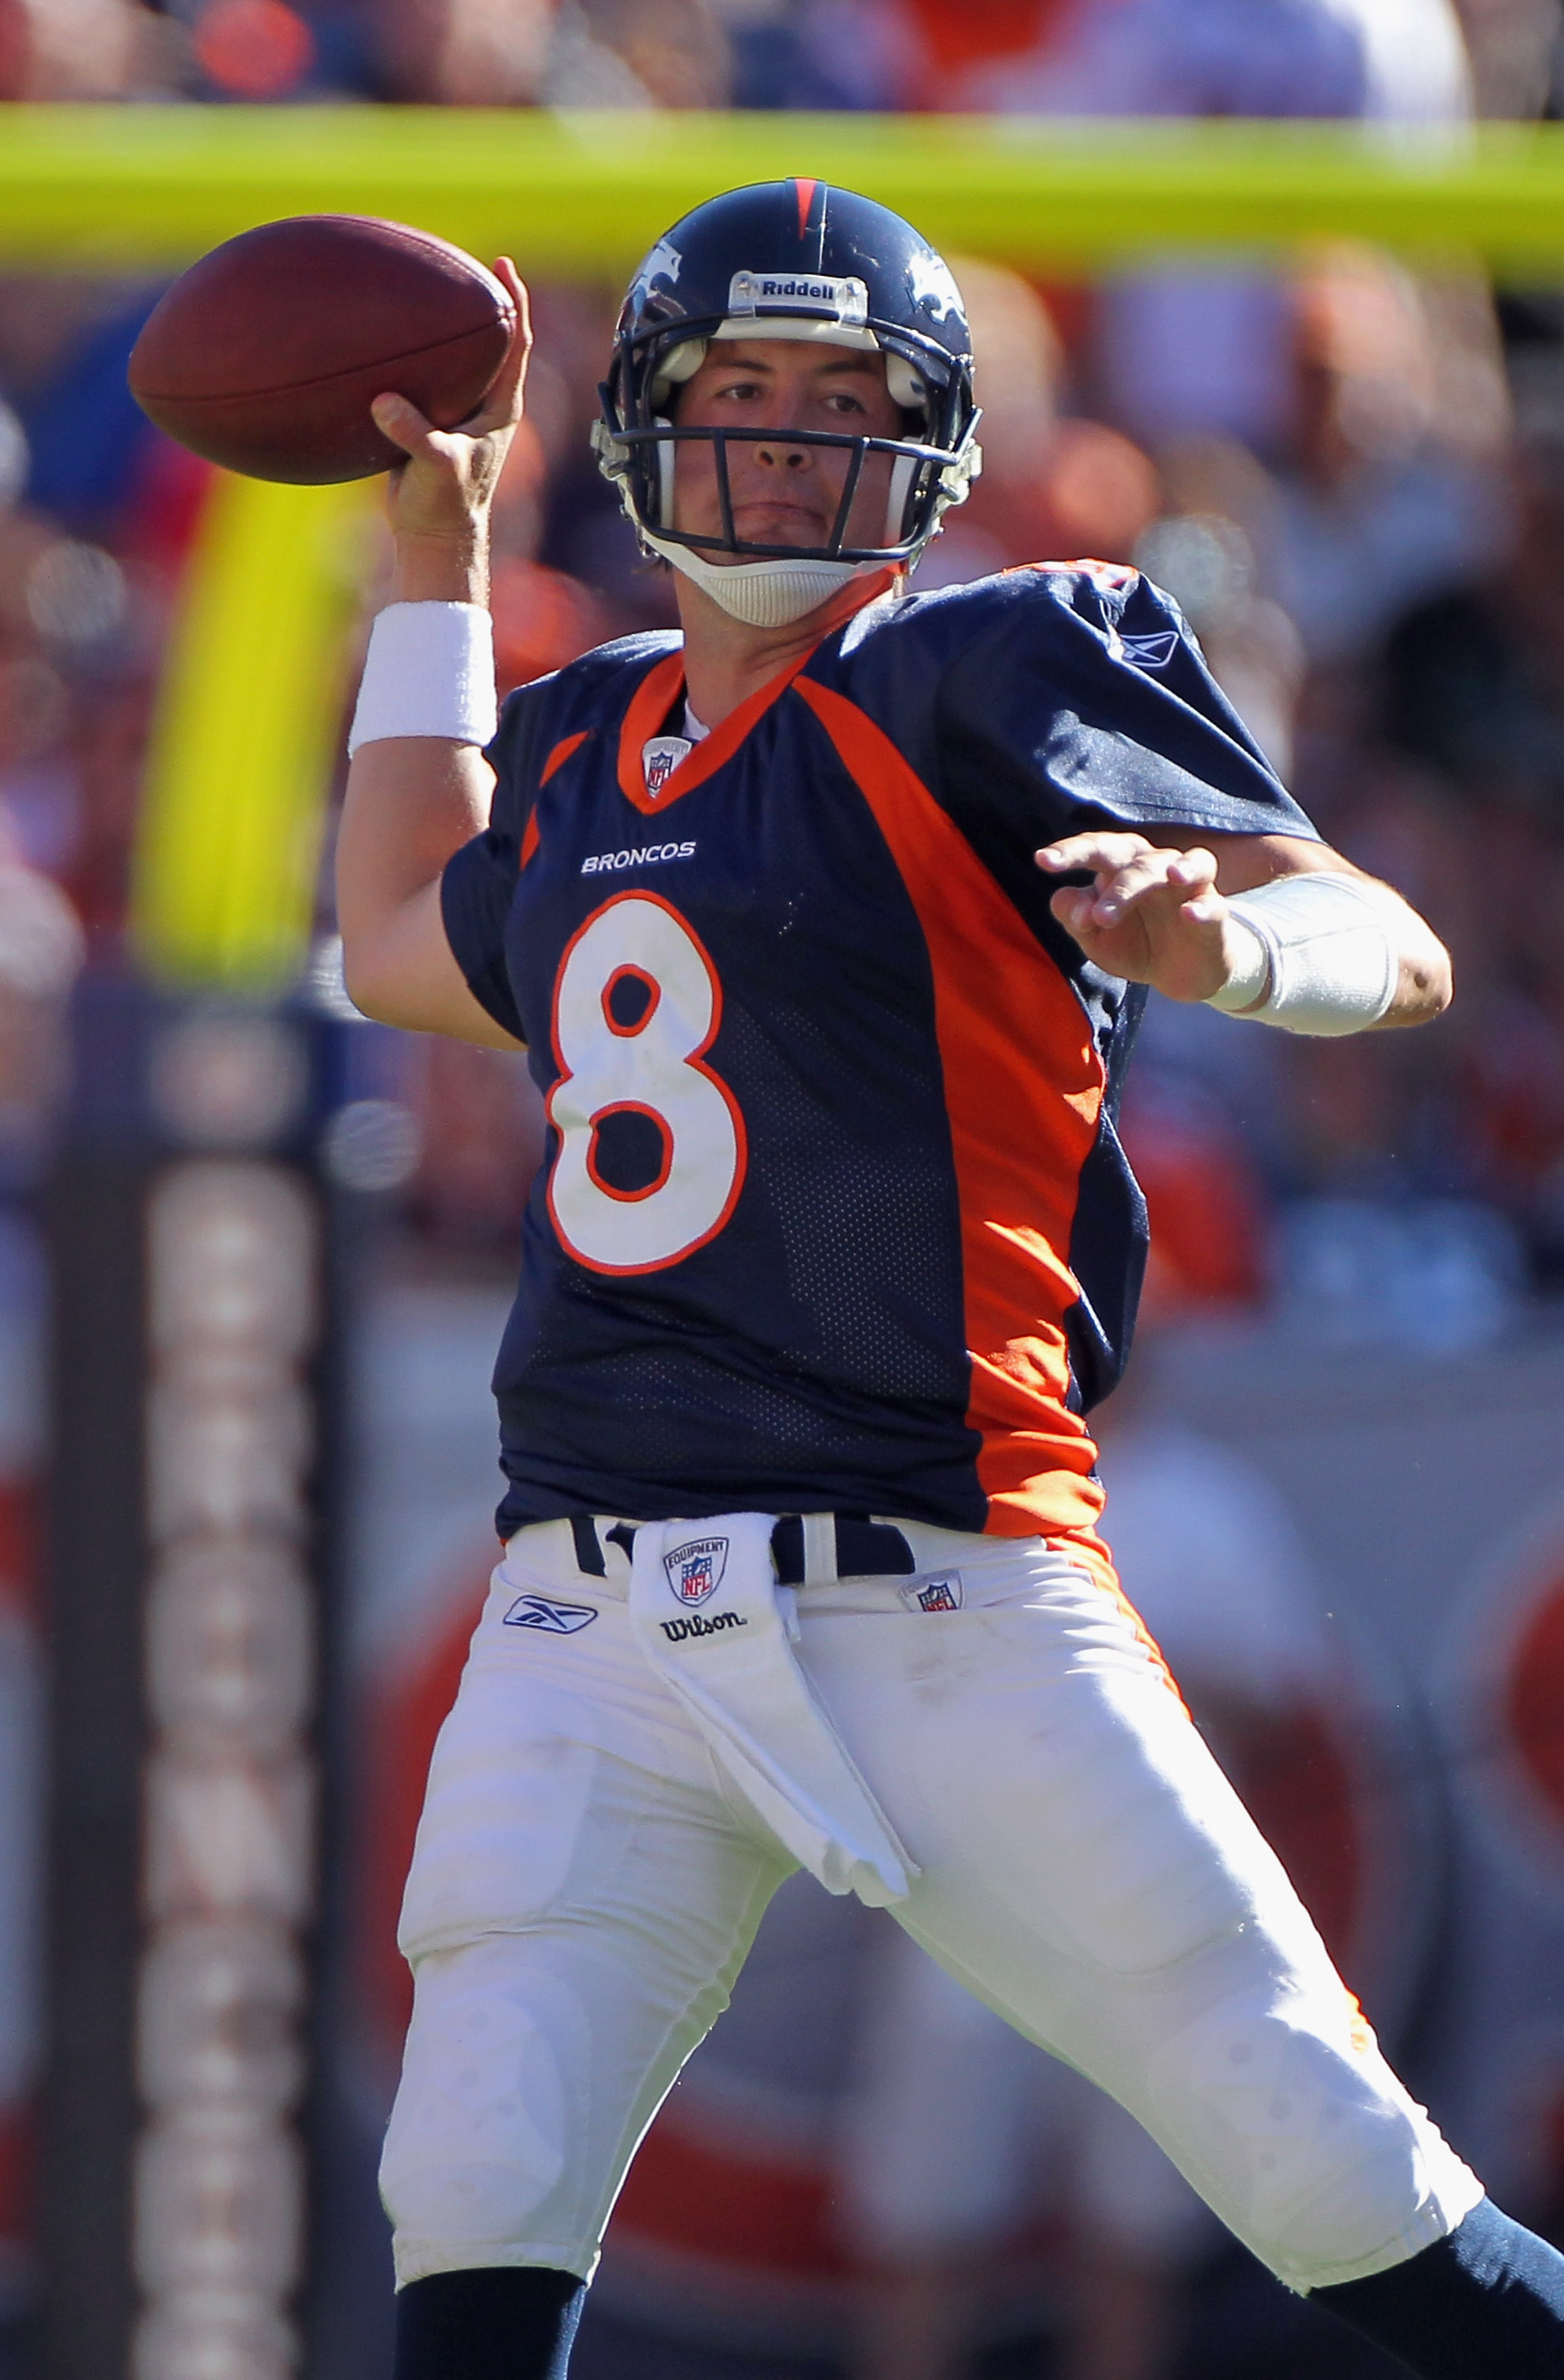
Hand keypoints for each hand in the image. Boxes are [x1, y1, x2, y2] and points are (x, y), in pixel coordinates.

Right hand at [371, 258, 531, 603]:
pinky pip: (420, 382)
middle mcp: (483, 404)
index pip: (515, 343)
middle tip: (464, 262)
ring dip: (442, 330)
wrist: (433, 538)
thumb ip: (415, 434)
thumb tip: (385, 403)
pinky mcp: (429, 425)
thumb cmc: (447, 506)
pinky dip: (407, 360)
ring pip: (454, 360)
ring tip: (423, 291)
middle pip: (488, 341)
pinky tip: (383, 341)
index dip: (514, 302)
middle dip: (480, 303)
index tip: (504, 266)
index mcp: (499, 407)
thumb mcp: (436, 467)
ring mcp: (457, 413)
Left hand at [1035, 831, 1250, 1002]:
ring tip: (1164, 880)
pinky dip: (1202, 907)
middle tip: (1097, 917)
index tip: (1042, 860)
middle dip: (1115, 881)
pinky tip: (1189, 915)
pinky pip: (1212, 904)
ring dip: (1162, 879)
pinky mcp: (1214, 913)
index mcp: (1120, 869)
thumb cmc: (1134, 943)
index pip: (1096, 849)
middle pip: (1133, 854)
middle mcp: (1153, 867)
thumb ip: (1075, 918)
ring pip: (1174, 867)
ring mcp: (1187, 887)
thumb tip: (1067, 902)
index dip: (1070, 851)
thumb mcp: (1096, 939)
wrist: (1180, 974)